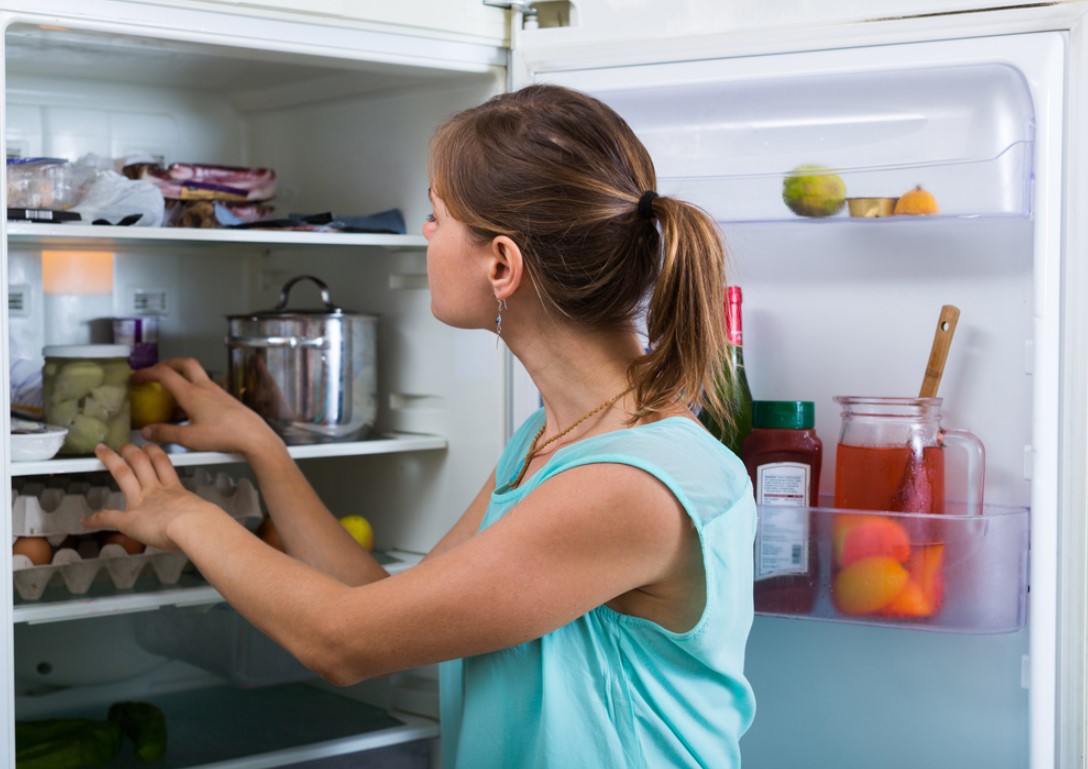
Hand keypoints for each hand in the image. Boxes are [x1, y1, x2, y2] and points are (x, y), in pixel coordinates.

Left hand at [83, 443, 222, 551]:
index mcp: (174, 489)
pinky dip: (97, 518)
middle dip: (131, 450)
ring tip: (103, 452)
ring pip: (123, 474)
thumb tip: (215, 525)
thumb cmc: (203, 523)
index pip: (162, 464)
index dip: (155, 453)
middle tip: (124, 443)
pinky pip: (109, 517)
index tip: (150, 447)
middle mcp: (156, 490)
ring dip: (112, 462)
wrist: (193, 526)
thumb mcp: (205, 514)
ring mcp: (142, 501)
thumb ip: (204, 516)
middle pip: (141, 461)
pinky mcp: (129, 519)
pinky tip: (87, 520)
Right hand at [133, 358, 279, 456]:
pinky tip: (190, 409)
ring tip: (171, 393)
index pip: (164, 373)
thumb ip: (165, 433)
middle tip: (156, 371)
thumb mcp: (189, 438)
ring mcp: (217, 392)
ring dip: (181, 378)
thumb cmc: (225, 435)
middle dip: (167, 364)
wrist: (254, 436)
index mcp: (192, 393)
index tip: (136, 377)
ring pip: (196, 375)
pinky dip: (193, 391)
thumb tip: (147, 431)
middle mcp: (205, 387)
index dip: (146, 372)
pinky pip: (205, 388)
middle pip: (184, 364)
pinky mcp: (225, 399)